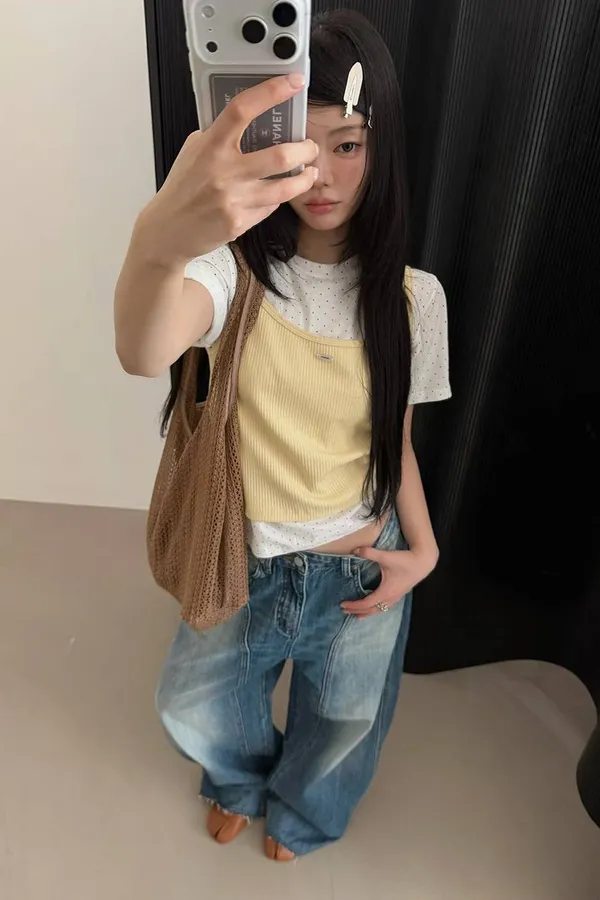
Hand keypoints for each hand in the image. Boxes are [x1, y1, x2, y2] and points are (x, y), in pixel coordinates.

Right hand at [135, 75, 318, 266]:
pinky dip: (277, 198)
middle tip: (310, 147)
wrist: (168, 231)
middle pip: (280, 156)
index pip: (242, 109)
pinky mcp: (240, 222)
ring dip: (304, 179)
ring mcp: (233, 200)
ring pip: (284, 188)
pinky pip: (270, 207)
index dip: (271, 92)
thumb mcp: (194, 152)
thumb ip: (219, 136)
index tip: (293, 83)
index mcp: (210, 146)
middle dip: (305, 150)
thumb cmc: (182, 189)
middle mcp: (224, 172)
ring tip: (310, 172)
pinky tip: (279, 193)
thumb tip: (251, 120)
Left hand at [341, 546, 438, 619]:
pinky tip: (375, 606)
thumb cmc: (405, 560)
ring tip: (358, 615)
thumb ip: (369, 553)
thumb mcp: (385, 556)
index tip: (343, 604)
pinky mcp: (399, 594)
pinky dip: (376, 609)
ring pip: (380, 610)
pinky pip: (385, 606)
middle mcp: (390, 597)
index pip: (366, 603)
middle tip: (345, 611)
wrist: (423, 562)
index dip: (354, 605)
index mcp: (386, 591)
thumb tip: (354, 550)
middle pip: (372, 610)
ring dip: (368, 613)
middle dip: (358, 611)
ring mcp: (396, 597)